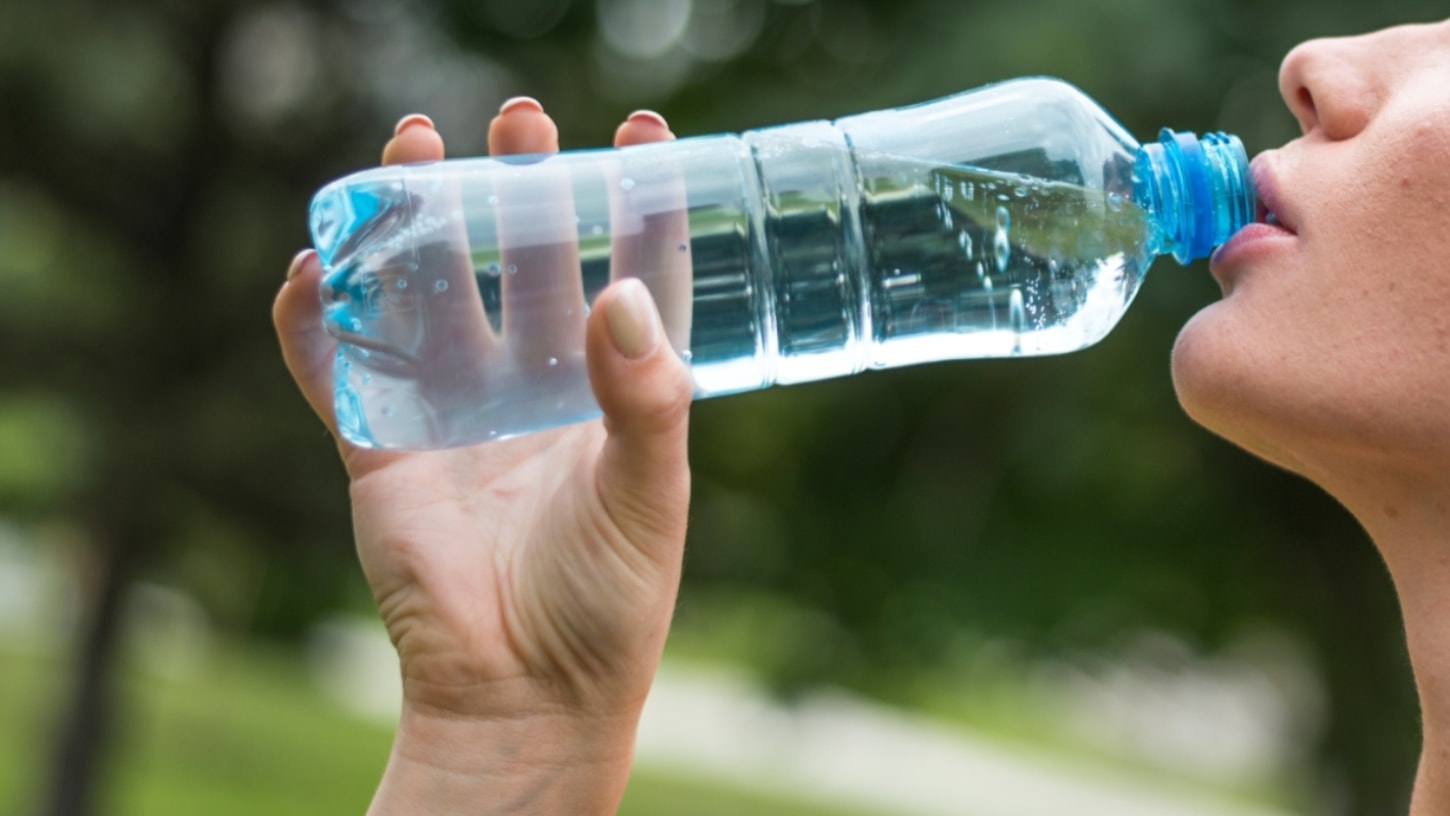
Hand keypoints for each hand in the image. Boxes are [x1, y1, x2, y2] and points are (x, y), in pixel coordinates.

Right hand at [273, 99, 693, 814]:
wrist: (523, 691)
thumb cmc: (607, 598)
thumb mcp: (650, 492)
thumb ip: (647, 396)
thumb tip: (620, 296)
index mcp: (609, 392)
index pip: (627, 275)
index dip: (632, 203)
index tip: (639, 131)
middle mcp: (531, 386)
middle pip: (521, 260)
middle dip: (516, 186)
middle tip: (519, 116)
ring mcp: (452, 410)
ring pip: (425, 290)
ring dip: (413, 221)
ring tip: (414, 145)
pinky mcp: (381, 445)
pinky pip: (337, 366)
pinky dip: (315, 317)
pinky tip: (312, 260)